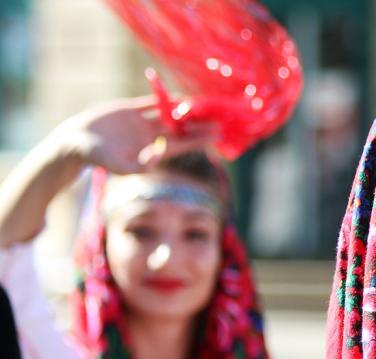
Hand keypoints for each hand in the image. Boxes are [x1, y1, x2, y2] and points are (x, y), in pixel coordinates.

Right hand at [51, 96, 217, 174]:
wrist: (77, 143)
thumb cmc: (99, 159)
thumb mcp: (121, 166)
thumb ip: (141, 165)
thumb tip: (158, 156)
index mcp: (153, 150)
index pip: (182, 144)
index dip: (199, 139)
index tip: (216, 135)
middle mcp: (150, 136)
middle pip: (179, 129)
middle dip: (198, 125)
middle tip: (218, 121)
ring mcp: (141, 122)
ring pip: (167, 114)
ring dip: (184, 110)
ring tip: (202, 106)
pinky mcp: (129, 109)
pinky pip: (150, 102)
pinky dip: (163, 97)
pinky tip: (179, 95)